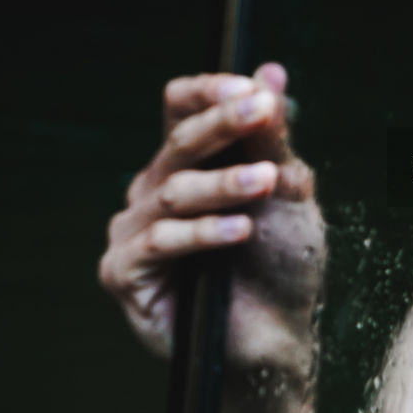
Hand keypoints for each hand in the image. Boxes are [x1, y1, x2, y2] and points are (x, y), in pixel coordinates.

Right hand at [99, 63, 324, 378]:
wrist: (279, 340)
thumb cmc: (282, 265)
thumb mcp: (288, 195)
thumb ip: (273, 139)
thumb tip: (271, 72)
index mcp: (189, 164)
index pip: (180, 110)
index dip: (209, 93)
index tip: (251, 87)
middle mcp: (154, 191)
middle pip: (177, 143)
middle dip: (222, 123)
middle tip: (260, 110)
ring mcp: (134, 231)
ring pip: (173, 191)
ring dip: (224, 185)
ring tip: (268, 184)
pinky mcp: (125, 273)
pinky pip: (159, 242)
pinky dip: (203, 234)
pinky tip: (240, 230)